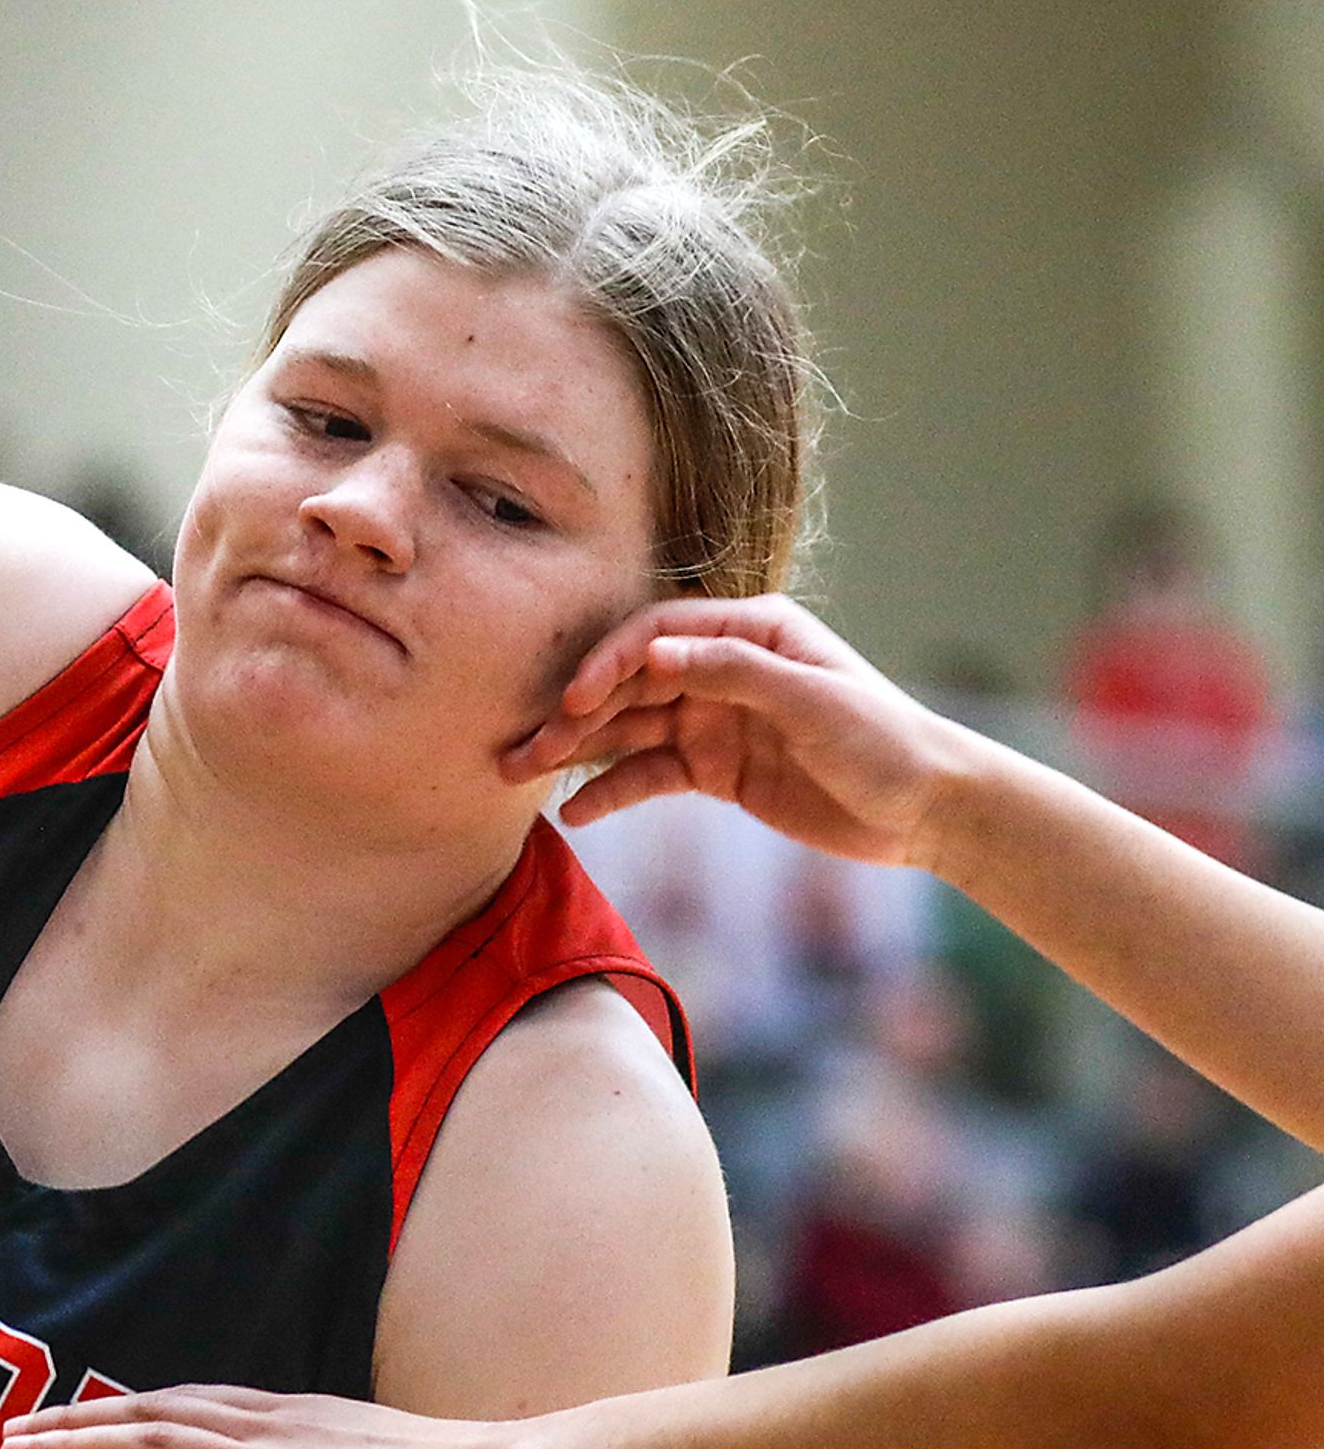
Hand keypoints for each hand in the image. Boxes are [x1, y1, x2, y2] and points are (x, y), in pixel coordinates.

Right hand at [512, 596, 1002, 869]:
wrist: (926, 809)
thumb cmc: (884, 740)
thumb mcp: (813, 700)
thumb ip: (735, 672)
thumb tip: (654, 655)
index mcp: (753, 633)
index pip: (660, 635)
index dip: (610, 662)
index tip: (573, 699)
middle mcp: (725, 671)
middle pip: (631, 685)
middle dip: (574, 713)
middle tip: (524, 748)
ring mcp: (715, 722)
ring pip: (628, 731)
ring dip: (576, 751)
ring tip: (522, 775)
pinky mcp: (714, 771)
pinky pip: (649, 777)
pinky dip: (611, 792)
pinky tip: (575, 814)